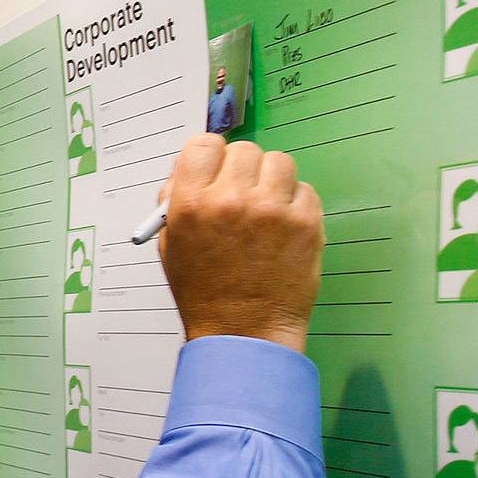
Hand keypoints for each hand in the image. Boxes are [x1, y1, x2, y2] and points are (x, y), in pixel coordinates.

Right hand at [157, 134, 322, 352]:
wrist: (242, 332)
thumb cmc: (204, 292)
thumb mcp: (172, 246)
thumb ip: (178, 202)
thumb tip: (191, 171)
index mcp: (191, 204)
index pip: (204, 144)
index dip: (210, 156)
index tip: (215, 169)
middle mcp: (231, 200)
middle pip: (244, 150)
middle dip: (242, 170)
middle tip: (242, 194)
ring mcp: (272, 210)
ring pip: (279, 163)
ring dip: (273, 181)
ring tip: (266, 210)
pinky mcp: (306, 222)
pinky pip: (304, 189)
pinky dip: (295, 204)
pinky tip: (283, 229)